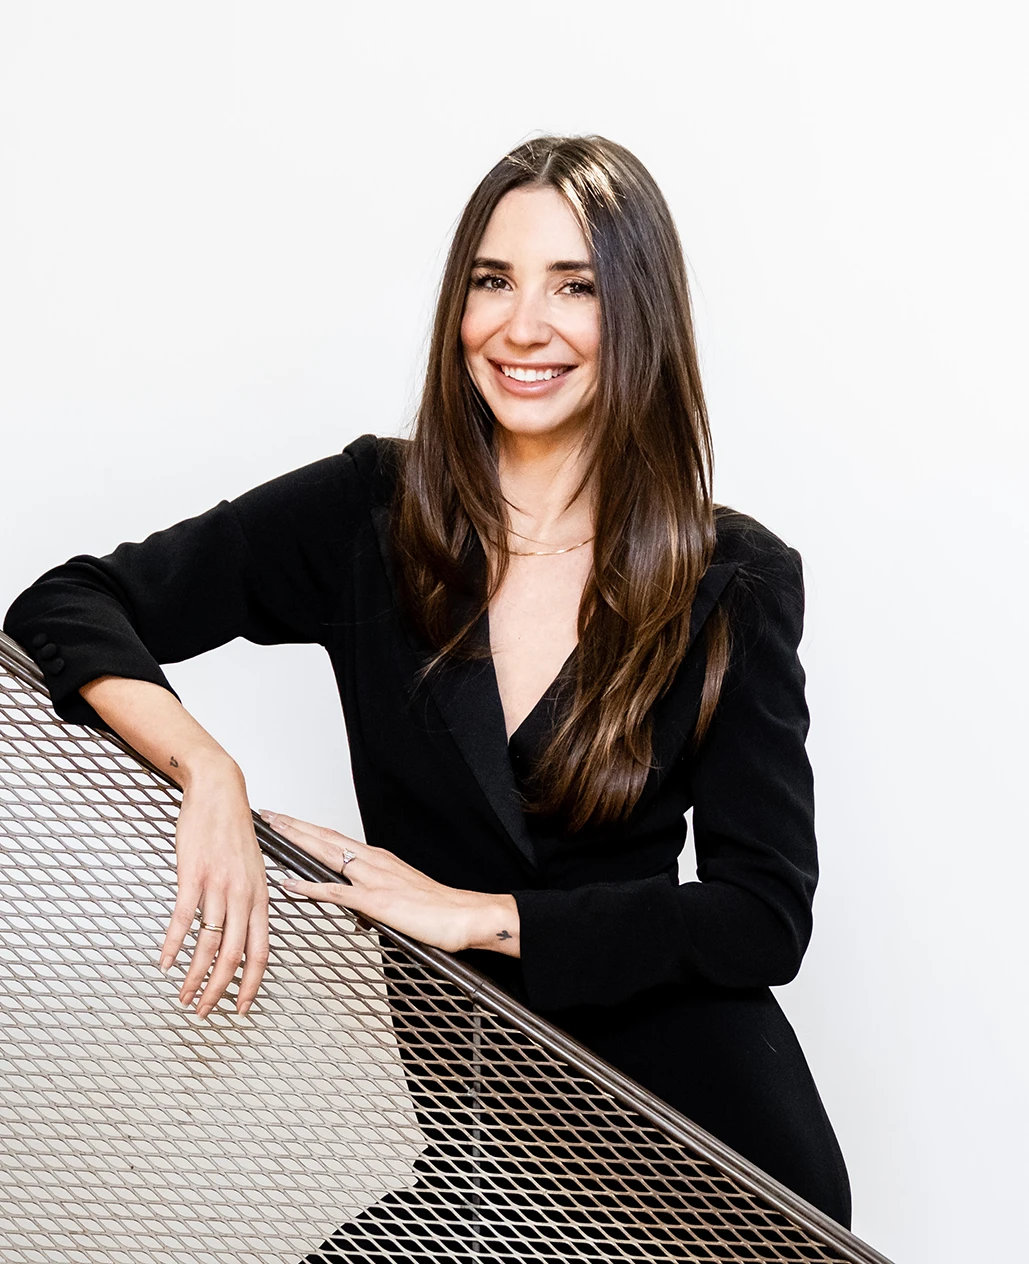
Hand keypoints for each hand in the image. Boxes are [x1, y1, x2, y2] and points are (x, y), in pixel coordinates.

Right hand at [158, 763, 269, 1017]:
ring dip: (193, 976)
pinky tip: (164, 962)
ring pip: (208, 944)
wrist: (220, 793)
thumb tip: (247, 932)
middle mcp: (243, 895)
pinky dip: (172, 946)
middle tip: (203, 1011)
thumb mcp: (255, 869)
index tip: (241, 1007)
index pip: (262, 952)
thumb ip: (251, 901)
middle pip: (234, 956)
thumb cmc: (235, 831)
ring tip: (182, 995)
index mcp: (261, 897)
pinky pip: (184, 920)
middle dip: (218, 991)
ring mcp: (218, 886)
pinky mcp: (194, 876)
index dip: (252, 984)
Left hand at [258, 810, 519, 956]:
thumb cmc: (438, 909)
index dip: (308, 828)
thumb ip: (375, 900)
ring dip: (298, 841)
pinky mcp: (375, 901)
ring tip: (274, 830)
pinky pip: (335, 892)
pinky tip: (289, 883)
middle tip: (269, 814)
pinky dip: (309, 887)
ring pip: (327, 854)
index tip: (287, 820)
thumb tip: (357, 911)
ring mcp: (372, 879)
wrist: (464, 915)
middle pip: (325, 838)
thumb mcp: (400, 898)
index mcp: (378, 860)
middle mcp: (372, 862)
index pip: (335, 838)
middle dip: (294, 825)